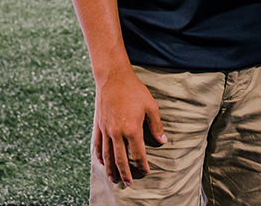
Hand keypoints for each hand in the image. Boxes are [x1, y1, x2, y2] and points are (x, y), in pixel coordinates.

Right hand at [93, 68, 167, 185]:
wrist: (113, 78)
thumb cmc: (134, 90)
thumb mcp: (151, 106)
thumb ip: (156, 125)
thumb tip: (163, 141)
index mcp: (132, 130)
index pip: (137, 154)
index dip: (142, 165)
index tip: (146, 172)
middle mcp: (117, 133)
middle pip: (121, 159)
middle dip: (126, 173)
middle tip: (129, 184)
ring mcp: (106, 130)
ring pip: (107, 155)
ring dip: (111, 169)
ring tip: (114, 179)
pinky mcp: (98, 124)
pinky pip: (97, 144)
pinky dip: (99, 155)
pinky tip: (101, 162)